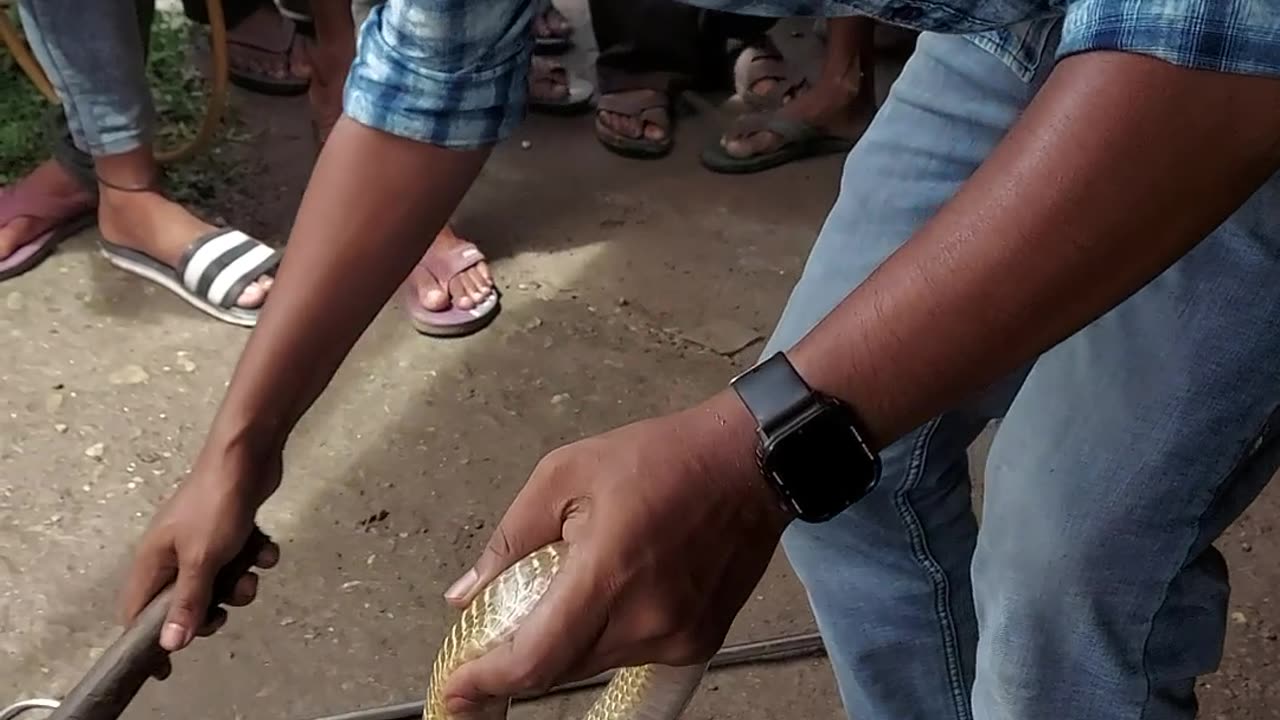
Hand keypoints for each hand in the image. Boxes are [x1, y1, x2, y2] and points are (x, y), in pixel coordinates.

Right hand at [118, 442, 281, 654]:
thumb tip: (170, 645)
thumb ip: (188, 602)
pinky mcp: (230, 530)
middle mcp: (172, 553)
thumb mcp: (202, 560)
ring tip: (250, 571)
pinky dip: (255, 556)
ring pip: (219, 582)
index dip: (148, 642)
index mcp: (152, 561)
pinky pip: (241, 558)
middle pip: (184, 603)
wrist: (248, 455)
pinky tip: (264, 547)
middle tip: (224, 608)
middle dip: (209, 609)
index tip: (166, 667)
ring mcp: (202, 540)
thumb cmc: (217, 503)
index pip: (135, 613)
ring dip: (239, 584)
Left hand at [440, 391, 790, 714]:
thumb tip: (465, 595)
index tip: (456, 689)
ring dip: (569, 641)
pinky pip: (633, 655)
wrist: (747, 462)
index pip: (535, 660)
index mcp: (608, 573)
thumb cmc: (661, 457)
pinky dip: (608, 635)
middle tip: (506, 618)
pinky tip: (618, 590)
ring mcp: (677, 637)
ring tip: (578, 582)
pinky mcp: (699, 642)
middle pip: (560, 668)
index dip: (487, 682)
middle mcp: (646, 619)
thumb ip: (511, 538)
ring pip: (595, 664)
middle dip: (524, 653)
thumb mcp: (566, 474)